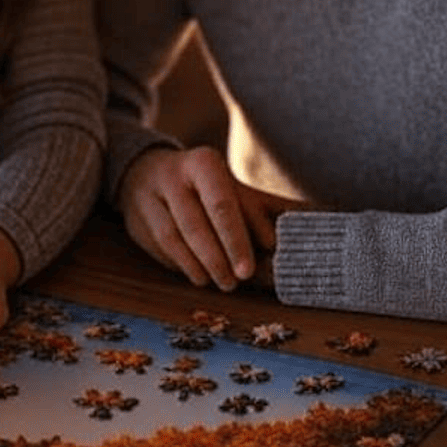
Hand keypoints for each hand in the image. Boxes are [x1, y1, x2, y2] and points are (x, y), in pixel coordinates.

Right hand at [117, 146, 292, 290]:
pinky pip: (157, 247)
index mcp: (202, 163)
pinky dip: (178, 265)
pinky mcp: (133, 219)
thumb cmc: (204, 186)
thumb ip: (266, 207)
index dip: (235, 238)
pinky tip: (196, 275)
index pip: (220, 203)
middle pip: (195, 223)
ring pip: (172, 238)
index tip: (248, 269)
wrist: (147, 172)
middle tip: (235, 282)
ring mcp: (147, 197)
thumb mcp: (234, 188)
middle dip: (217, 257)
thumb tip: (312, 220)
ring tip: (218, 282)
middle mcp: (171, 175)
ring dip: (197, 265)